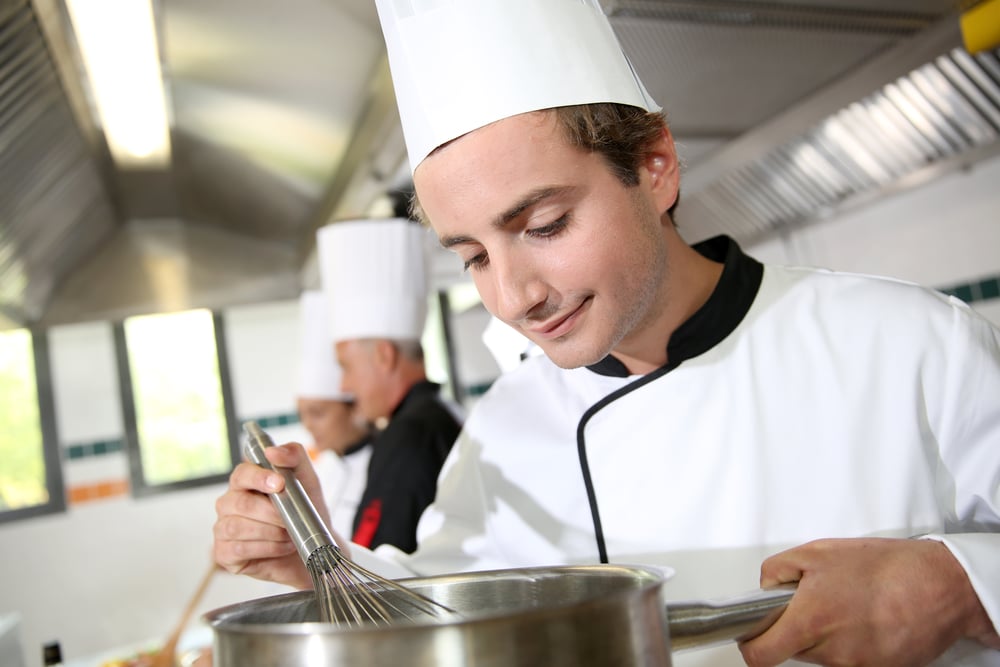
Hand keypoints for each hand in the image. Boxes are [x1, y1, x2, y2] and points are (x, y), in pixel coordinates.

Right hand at [213, 441, 341, 588]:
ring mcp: (223, 528)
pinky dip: (266, 549)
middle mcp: (229, 503)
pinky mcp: (224, 553)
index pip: (242, 474)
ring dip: (271, 533)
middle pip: (241, 503)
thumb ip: (294, 456)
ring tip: (289, 535)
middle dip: (272, 514)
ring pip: (237, 527)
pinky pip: (238, 549)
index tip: (280, 484)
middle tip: (291, 520)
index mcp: (245, 482)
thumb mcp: (307, 479)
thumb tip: (272, 451)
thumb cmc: (305, 511)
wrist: (313, 548)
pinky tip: (280, 547)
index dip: (259, 478)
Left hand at [738, 537, 999, 665]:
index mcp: (810, 621)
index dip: (752, 647)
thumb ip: (778, 570)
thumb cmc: (884, 567)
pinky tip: (866, 620)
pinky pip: (852, 660)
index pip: (762, 655)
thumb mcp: (817, 552)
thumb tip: (764, 588)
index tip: (752, 637)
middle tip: (815, 603)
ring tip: (848, 607)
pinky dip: (853, 643)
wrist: (939, 586)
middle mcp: (832, 652)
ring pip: (823, 657)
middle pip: (794, 652)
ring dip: (826, 637)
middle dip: (797, 631)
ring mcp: (857, 665)